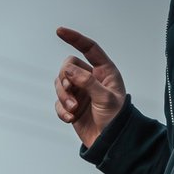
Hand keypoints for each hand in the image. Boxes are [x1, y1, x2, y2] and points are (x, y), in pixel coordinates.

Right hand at [54, 27, 126, 147]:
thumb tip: (67, 69)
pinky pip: (58, 103)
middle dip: (65, 78)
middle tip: (70, 90)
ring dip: (63, 97)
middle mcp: (90, 79)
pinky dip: (61, 110)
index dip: (74, 38)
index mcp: (104, 71)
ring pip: (60, 84)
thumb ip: (87, 81)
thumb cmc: (115, 119)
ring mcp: (80, 93)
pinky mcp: (72, 107)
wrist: (110, 143)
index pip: (88, 48)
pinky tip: (70, 119)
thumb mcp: (104, 97)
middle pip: (68, 66)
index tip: (59, 31)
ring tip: (73, 110)